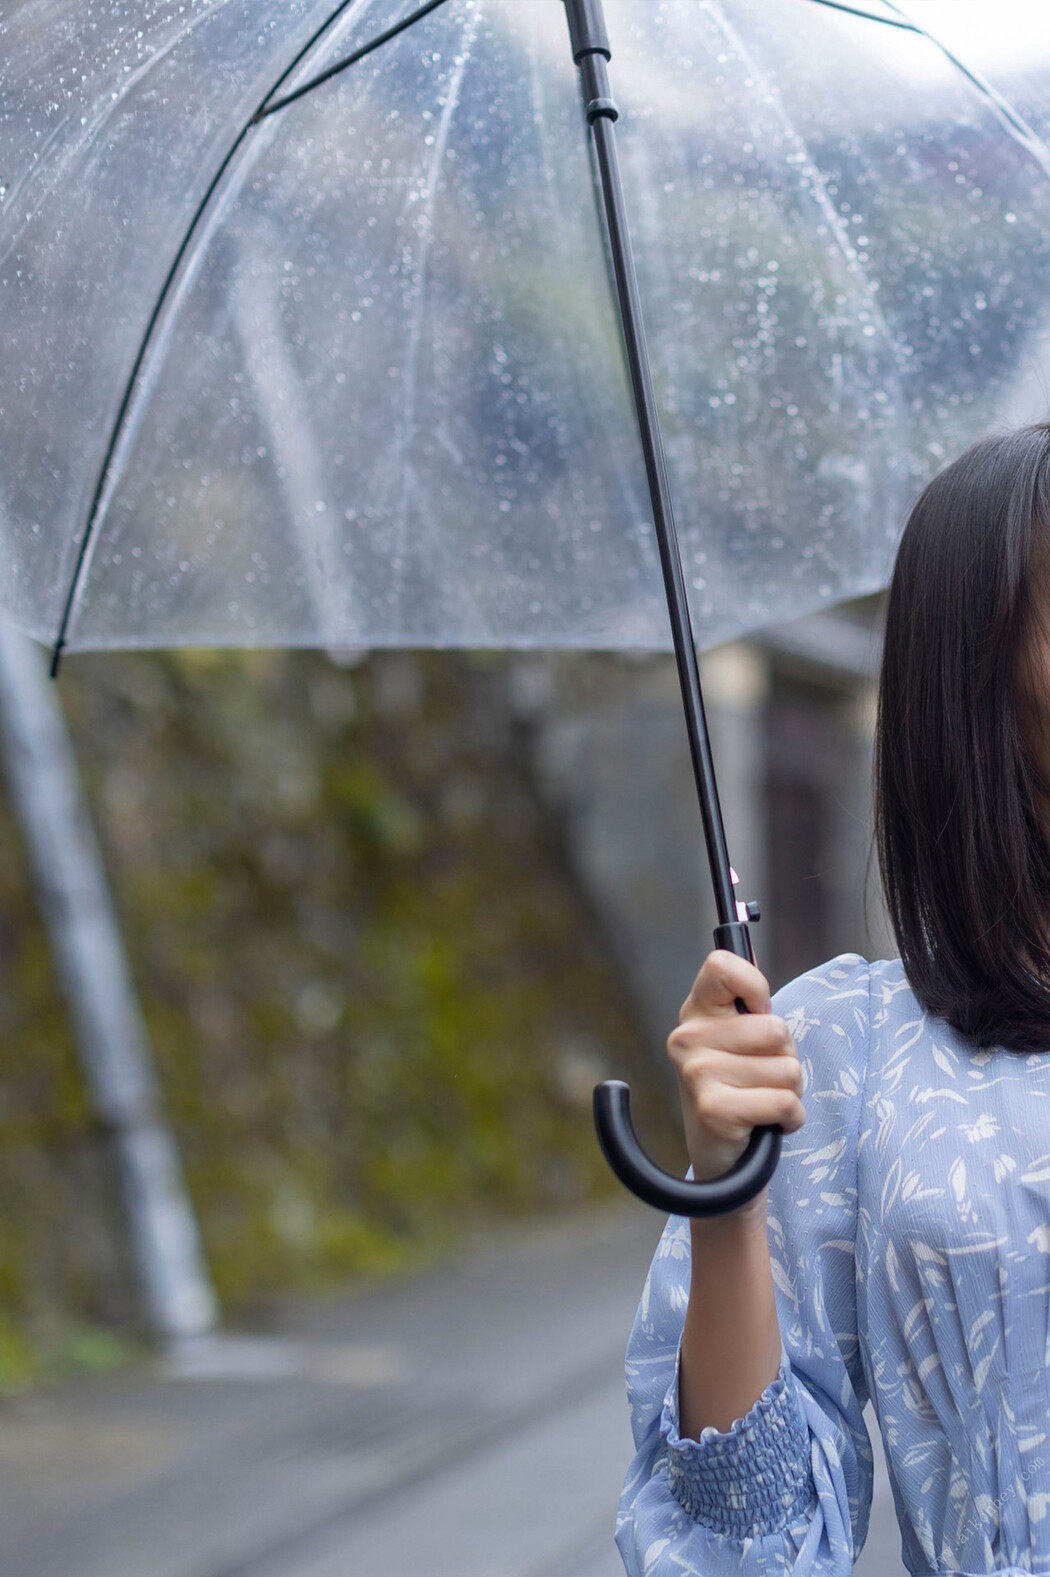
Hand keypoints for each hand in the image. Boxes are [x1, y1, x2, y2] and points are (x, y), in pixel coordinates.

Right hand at [668, 950, 804, 1183]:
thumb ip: (749, 1010)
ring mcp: (698, 1074)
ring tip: (764, 1100)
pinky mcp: (714, 1109)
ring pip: (786, 1069)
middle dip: (787, 1058)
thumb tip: (759, 986)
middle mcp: (688, 1038)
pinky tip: (770, 1123)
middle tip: (764, 1077)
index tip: (760, 1012)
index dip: (755, 986)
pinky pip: (784, 1102)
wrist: (722, 1158)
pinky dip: (791, 1117)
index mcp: (696, 1012)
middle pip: (775, 1028)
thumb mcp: (738, 1041)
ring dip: (790, 1091)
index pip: (722, 966)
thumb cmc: (740, 1089)